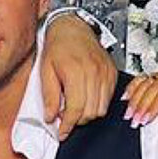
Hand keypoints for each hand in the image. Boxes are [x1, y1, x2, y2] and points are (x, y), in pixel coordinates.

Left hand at [41, 14, 117, 139]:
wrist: (74, 27)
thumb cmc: (58, 46)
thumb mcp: (45, 70)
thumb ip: (49, 96)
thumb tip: (51, 117)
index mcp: (75, 72)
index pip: (75, 109)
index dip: (68, 125)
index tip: (62, 132)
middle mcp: (94, 73)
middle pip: (90, 112)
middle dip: (77, 120)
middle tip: (65, 116)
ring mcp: (105, 73)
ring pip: (101, 108)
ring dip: (88, 113)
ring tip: (76, 106)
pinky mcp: (112, 73)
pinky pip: (109, 98)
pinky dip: (98, 103)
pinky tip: (86, 97)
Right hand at [122, 67, 157, 129]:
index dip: (153, 107)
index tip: (146, 119)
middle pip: (151, 88)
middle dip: (140, 106)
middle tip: (134, 120)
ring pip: (143, 83)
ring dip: (133, 99)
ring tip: (128, 114)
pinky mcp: (155, 76)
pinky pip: (140, 79)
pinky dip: (131, 88)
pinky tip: (125, 98)